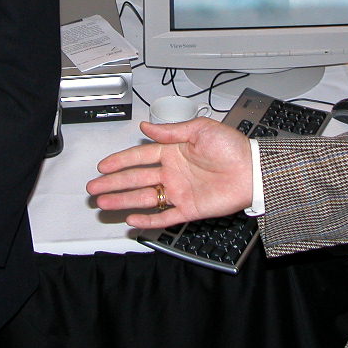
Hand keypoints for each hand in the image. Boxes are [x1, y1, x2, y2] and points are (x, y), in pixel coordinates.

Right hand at [86, 117, 252, 228]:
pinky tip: (132, 219)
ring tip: (104, 202)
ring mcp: (180, 192)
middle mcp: (174, 172)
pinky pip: (164, 217)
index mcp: (174, 152)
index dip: (120, 161)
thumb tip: (146, 127)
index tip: (103, 165)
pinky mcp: (190, 209)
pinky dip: (148, 220)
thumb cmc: (233, 148)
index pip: (140, 157)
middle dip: (114, 183)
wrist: (253, 170)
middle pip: (136, 179)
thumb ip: (171, 131)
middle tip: (94, 187)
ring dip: (123, 200)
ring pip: (144, 198)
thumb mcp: (200, 129)